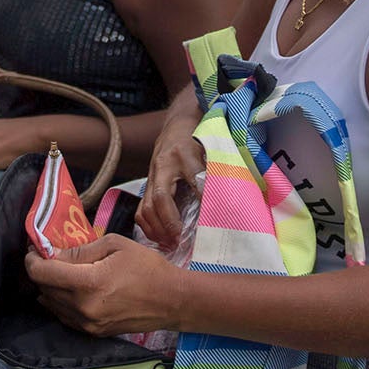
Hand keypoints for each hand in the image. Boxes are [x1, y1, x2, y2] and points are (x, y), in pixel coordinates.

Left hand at [27, 235, 185, 337]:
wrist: (172, 301)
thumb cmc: (147, 267)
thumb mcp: (114, 245)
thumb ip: (80, 251)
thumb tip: (54, 254)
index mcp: (88, 283)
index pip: (42, 273)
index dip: (33, 258)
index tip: (35, 248)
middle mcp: (82, 308)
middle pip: (44, 288)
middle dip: (41, 270)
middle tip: (48, 255)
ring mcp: (87, 324)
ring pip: (51, 304)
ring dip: (50, 287)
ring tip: (60, 272)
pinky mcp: (92, 333)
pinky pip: (64, 316)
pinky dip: (60, 301)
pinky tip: (71, 289)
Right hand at [135, 109, 204, 248]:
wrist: (178, 124)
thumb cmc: (199, 137)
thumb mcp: (211, 148)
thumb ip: (217, 170)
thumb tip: (228, 200)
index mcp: (183, 154)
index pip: (191, 180)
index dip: (194, 203)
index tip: (202, 224)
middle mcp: (163, 166)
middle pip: (159, 199)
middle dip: (168, 224)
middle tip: (180, 241)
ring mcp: (152, 176)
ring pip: (146, 207)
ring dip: (156, 229)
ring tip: (170, 244)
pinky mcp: (148, 184)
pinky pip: (141, 209)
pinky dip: (148, 227)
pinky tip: (159, 238)